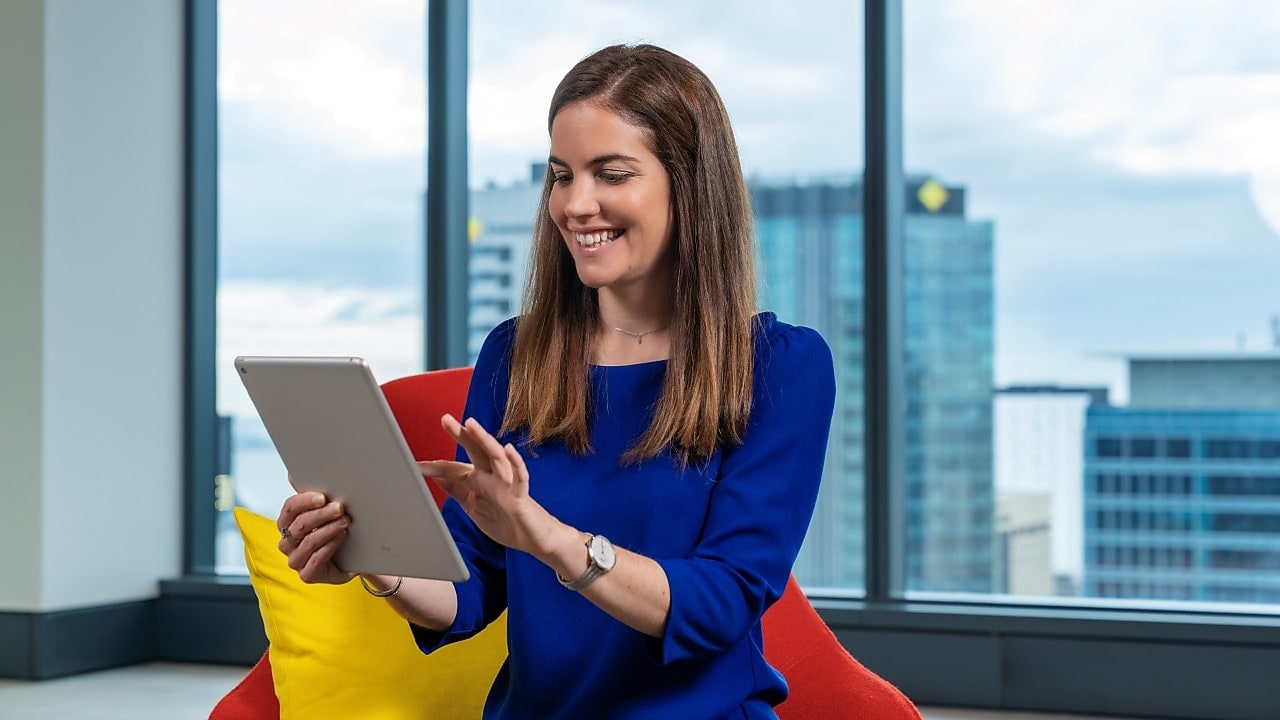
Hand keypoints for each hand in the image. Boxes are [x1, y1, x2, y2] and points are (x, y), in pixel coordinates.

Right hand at [276, 491, 353, 584]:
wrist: (352, 558)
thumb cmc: (334, 530)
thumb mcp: (325, 511)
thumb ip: (312, 496)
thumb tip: (292, 474)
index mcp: (286, 524)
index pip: (289, 509)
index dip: (304, 501)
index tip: (323, 497)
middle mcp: (287, 543)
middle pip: (299, 525)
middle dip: (321, 515)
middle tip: (339, 507)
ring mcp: (296, 561)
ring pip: (308, 542)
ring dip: (328, 529)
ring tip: (344, 521)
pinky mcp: (307, 575)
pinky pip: (316, 559)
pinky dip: (330, 546)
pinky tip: (341, 536)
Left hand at [417, 414, 560, 556]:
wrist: (532, 538)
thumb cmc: (505, 519)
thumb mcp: (473, 505)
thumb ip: (457, 489)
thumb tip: (437, 475)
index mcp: (479, 479)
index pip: (453, 468)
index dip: (434, 466)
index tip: (414, 464)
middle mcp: (492, 476)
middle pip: (476, 450)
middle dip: (461, 434)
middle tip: (445, 419)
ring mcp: (508, 483)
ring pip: (495, 457)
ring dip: (484, 440)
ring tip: (471, 425)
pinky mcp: (521, 495)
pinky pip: (520, 476)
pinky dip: (515, 462)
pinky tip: (507, 449)